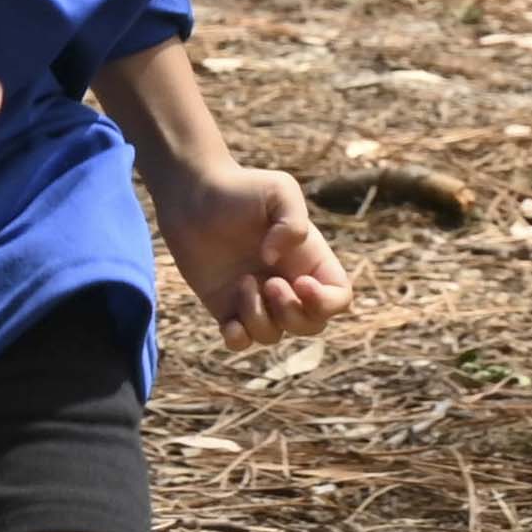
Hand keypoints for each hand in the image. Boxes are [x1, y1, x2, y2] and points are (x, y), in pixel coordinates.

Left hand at [153, 155, 352, 344]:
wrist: (193, 195)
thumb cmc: (240, 189)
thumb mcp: (279, 190)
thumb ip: (293, 223)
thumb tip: (274, 261)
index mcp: (309, 260)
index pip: (339, 298)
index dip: (327, 302)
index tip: (300, 282)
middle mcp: (288, 283)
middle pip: (312, 325)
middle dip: (293, 314)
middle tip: (270, 283)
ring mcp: (258, 298)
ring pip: (274, 335)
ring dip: (260, 318)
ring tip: (242, 282)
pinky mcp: (226, 308)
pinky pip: (241, 342)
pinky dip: (238, 338)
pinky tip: (228, 320)